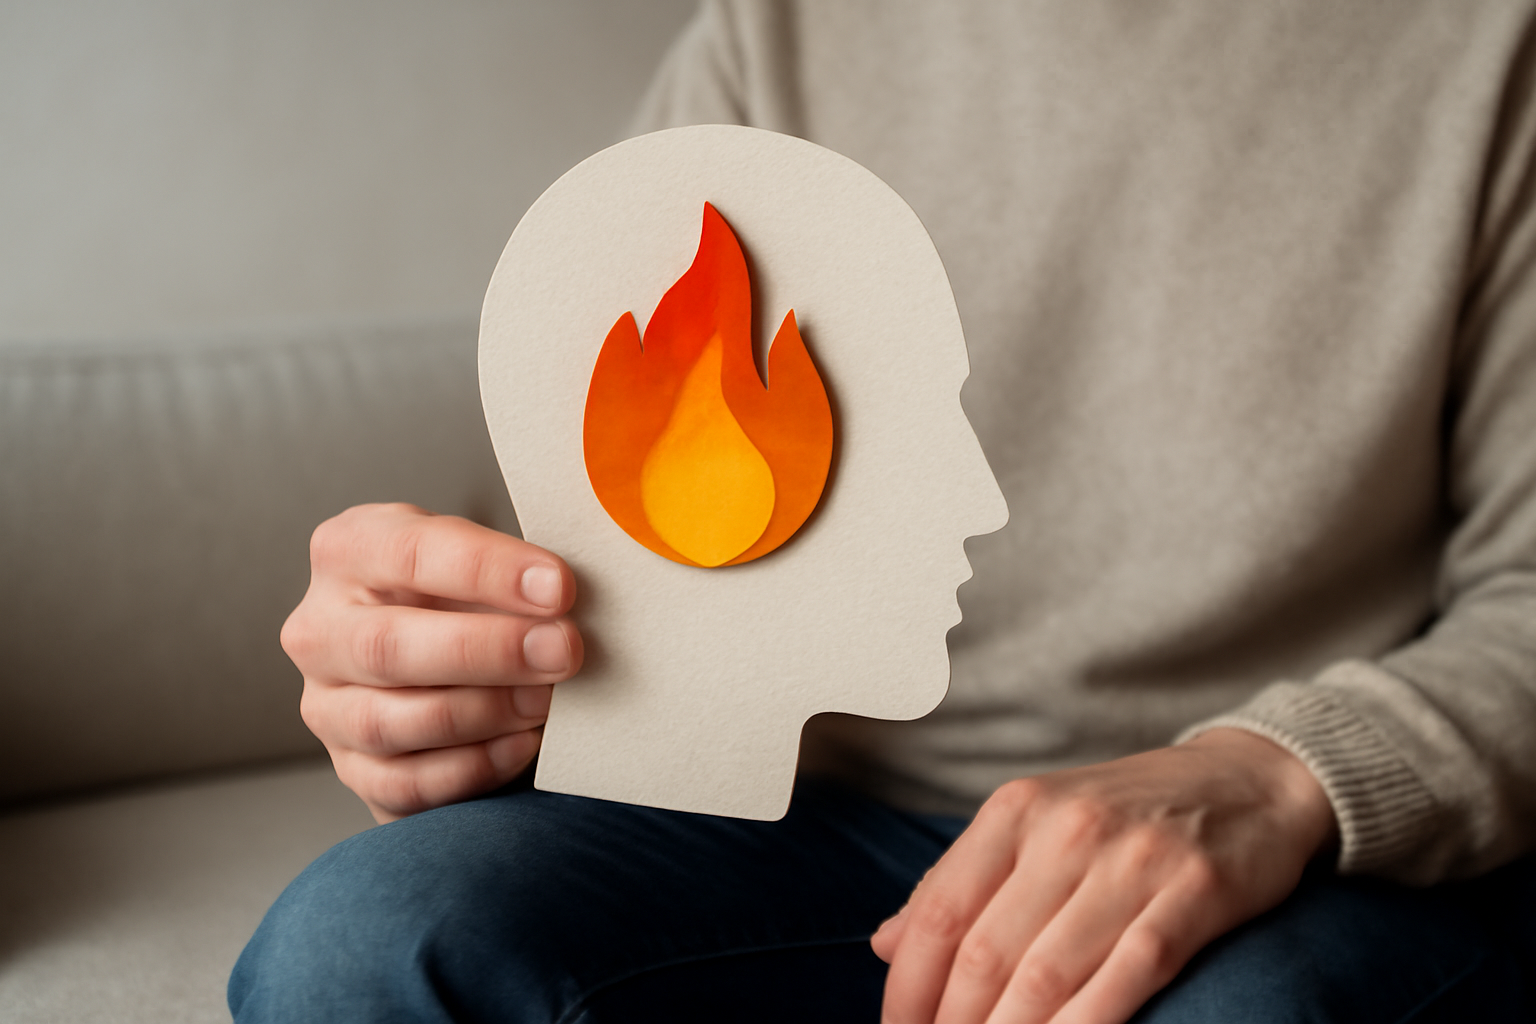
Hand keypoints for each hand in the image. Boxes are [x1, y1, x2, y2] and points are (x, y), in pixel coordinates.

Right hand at [281, 503, 582, 822]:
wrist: (453, 658)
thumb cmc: (470, 598)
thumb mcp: (483, 563)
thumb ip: (517, 576)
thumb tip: (572, 602)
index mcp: (349, 551)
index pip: (410, 553)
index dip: (489, 571)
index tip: (559, 588)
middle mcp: (320, 628)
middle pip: (388, 645)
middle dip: (488, 650)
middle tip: (563, 650)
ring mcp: (326, 705)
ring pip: (388, 721)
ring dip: (482, 712)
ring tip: (546, 701)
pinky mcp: (353, 769)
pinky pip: (405, 782)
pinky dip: (472, 767)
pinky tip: (522, 745)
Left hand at [871, 729, 1336, 1023]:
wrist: (1251, 778)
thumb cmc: (1128, 812)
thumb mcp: (1034, 824)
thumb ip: (961, 879)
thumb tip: (886, 944)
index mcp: (1016, 811)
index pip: (940, 913)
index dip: (910, 987)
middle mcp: (1067, 830)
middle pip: (986, 952)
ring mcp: (1132, 860)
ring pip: (1047, 973)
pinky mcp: (1194, 892)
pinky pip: (1128, 974)